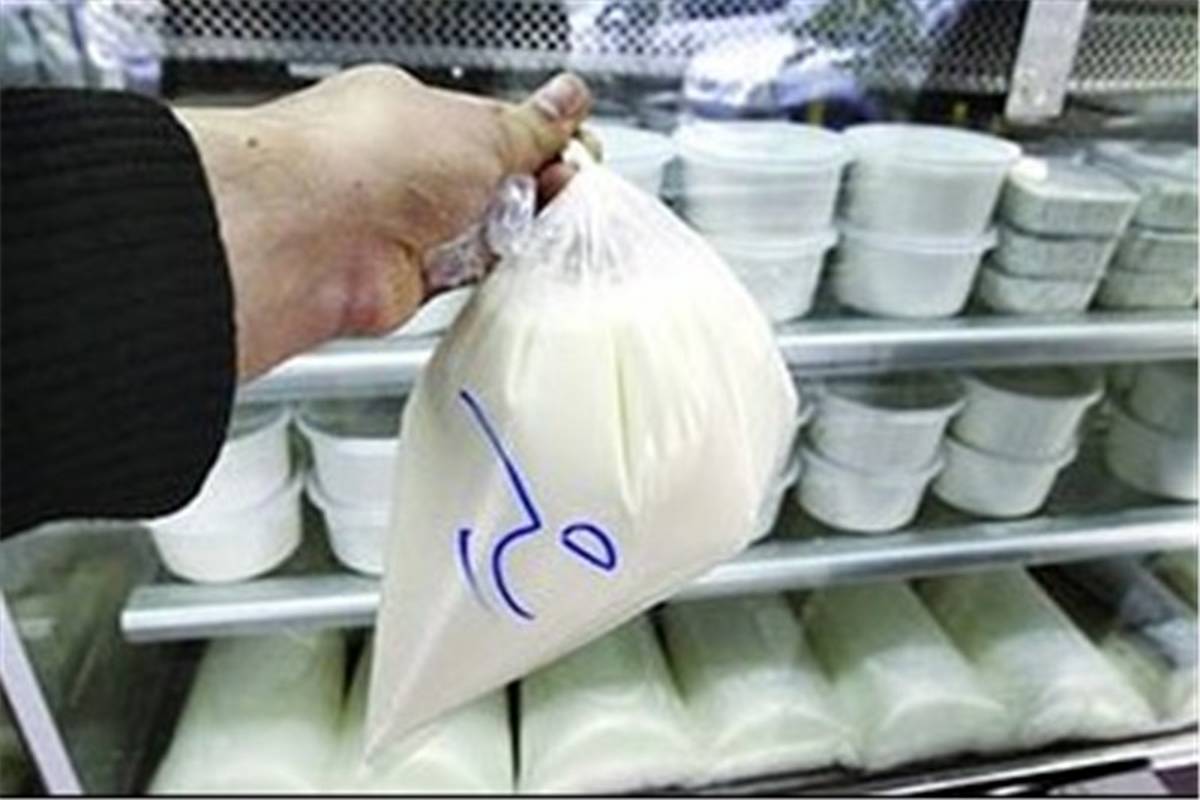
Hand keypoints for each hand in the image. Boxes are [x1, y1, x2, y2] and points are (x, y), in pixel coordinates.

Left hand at [175, 66, 591, 378]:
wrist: (311, 236)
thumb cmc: (363, 160)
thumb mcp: (478, 127)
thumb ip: (532, 126)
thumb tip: (567, 99)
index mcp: (414, 113)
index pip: (495, 125)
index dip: (543, 139)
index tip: (578, 150)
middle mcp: (404, 168)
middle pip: (496, 181)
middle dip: (537, 186)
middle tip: (568, 191)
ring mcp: (406, 226)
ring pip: (487, 231)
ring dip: (517, 231)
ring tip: (539, 224)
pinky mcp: (410, 280)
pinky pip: (471, 276)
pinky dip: (495, 271)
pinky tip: (512, 261)